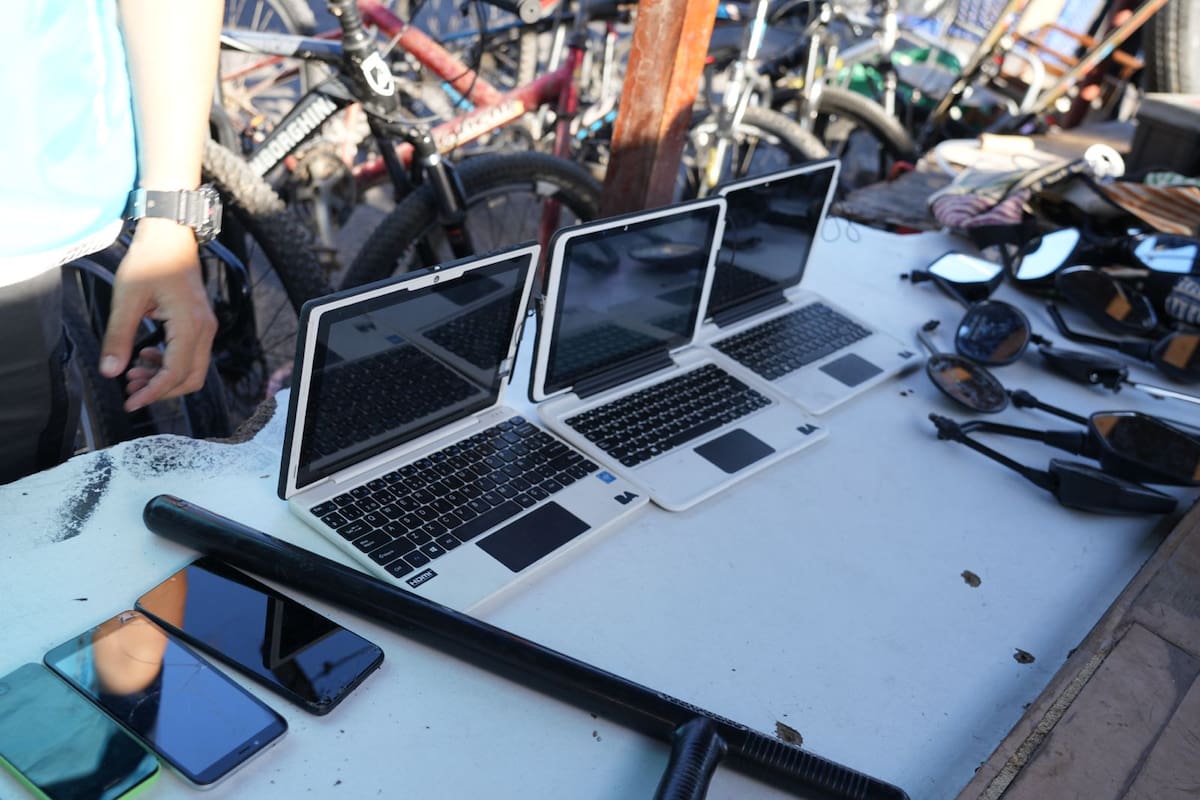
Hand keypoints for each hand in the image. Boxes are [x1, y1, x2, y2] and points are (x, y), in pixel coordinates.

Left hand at [100, 218, 216, 411]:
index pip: (175, 373)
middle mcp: (204, 330)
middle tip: (130, 391)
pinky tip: (146, 357)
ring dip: (164, 379)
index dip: (152, 393)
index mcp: (190, 325)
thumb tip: (110, 371)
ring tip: (132, 375)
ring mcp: (206, 327)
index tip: (130, 403)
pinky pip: (191, 355)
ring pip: (192, 369)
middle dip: (161, 390)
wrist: (170, 237)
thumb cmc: (150, 261)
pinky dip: (170, 364)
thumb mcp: (127, 299)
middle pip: (191, 378)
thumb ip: (119, 337)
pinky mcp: (200, 323)